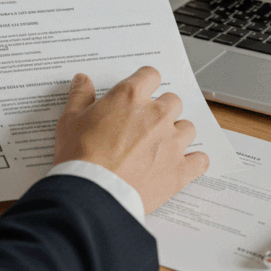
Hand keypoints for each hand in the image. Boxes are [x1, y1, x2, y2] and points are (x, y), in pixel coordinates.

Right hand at [53, 66, 209, 213]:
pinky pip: (200, 160)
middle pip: (172, 101)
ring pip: (188, 128)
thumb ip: (80, 97)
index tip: (140, 93)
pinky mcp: (179, 170)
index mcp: (130, 98)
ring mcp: (171, 142)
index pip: (150, 75)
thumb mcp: (69, 121)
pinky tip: (182, 165)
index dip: (145, 83)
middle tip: (145, 125)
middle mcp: (156, 115)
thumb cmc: (79, 157)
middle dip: (162, 110)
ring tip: (160, 147)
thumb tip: (83, 80)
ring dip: (177, 134)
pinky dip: (193, 162)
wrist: (92, 194)